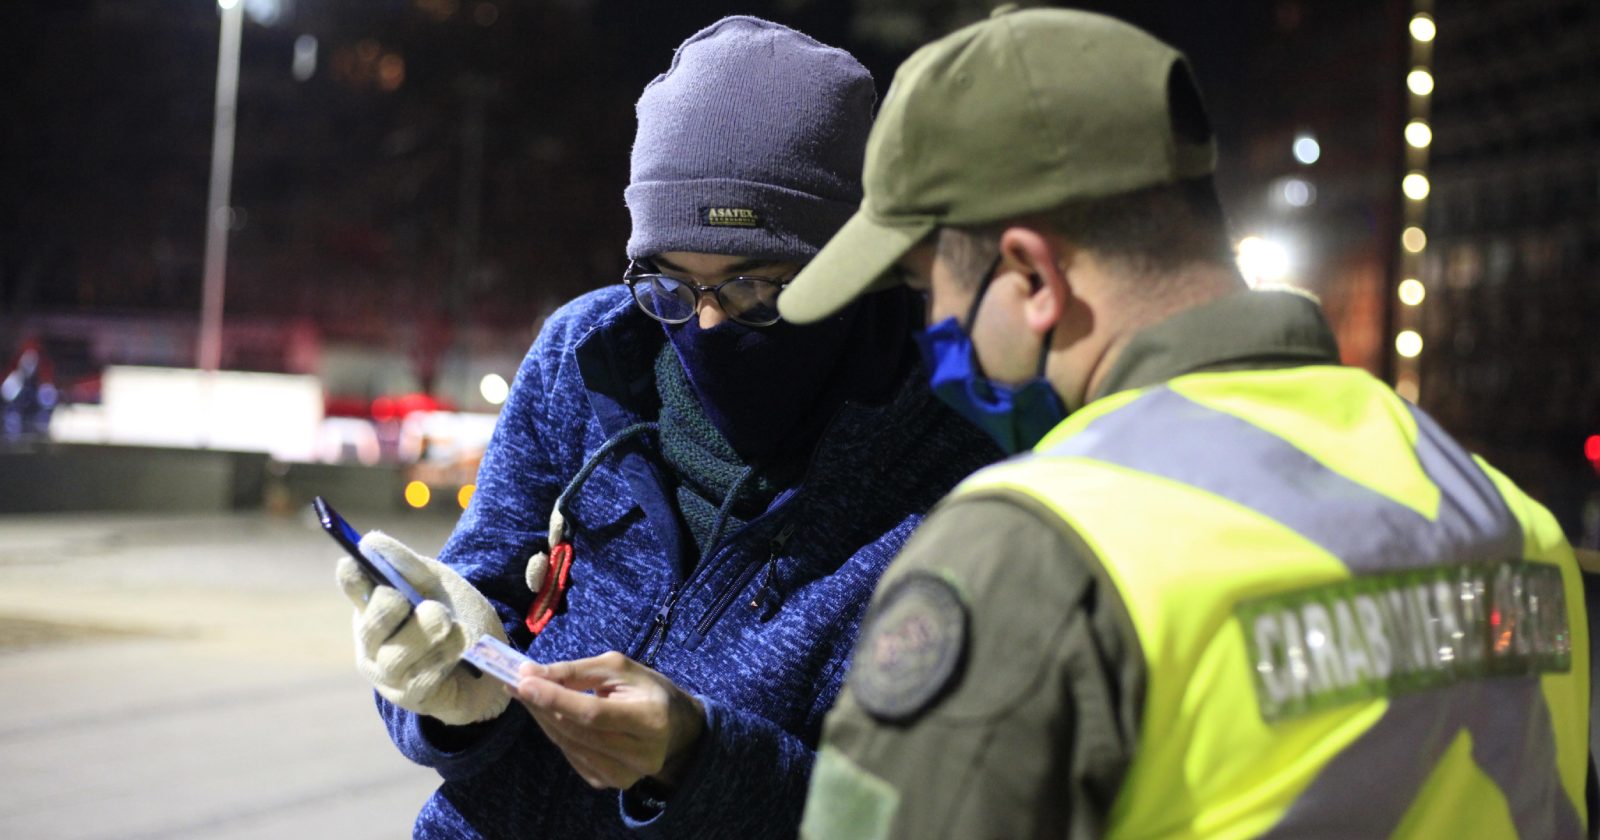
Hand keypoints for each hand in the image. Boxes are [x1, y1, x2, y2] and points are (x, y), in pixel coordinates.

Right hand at [337, 531, 510, 725]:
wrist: (492, 661)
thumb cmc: (457, 616)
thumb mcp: (438, 584)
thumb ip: (408, 565)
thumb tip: (370, 541)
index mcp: (375, 607)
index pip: (353, 589)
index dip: (353, 578)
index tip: (354, 563)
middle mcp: (373, 644)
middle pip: (371, 624)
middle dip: (396, 610)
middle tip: (429, 605)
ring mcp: (389, 675)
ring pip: (396, 655)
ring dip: (429, 635)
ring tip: (450, 624)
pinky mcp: (412, 699)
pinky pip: (423, 679)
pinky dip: (445, 658)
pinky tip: (462, 648)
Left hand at [507, 651, 706, 790]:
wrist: (675, 729)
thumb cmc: (647, 690)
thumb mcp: (619, 669)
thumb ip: (576, 671)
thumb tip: (530, 674)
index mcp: (650, 720)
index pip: (593, 714)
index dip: (556, 698)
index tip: (523, 681)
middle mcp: (640, 755)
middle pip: (577, 732)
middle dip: (542, 705)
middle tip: (517, 682)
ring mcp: (624, 776)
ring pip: (569, 746)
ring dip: (543, 719)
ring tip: (527, 693)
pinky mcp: (609, 783)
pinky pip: (572, 756)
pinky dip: (555, 733)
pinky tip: (548, 714)